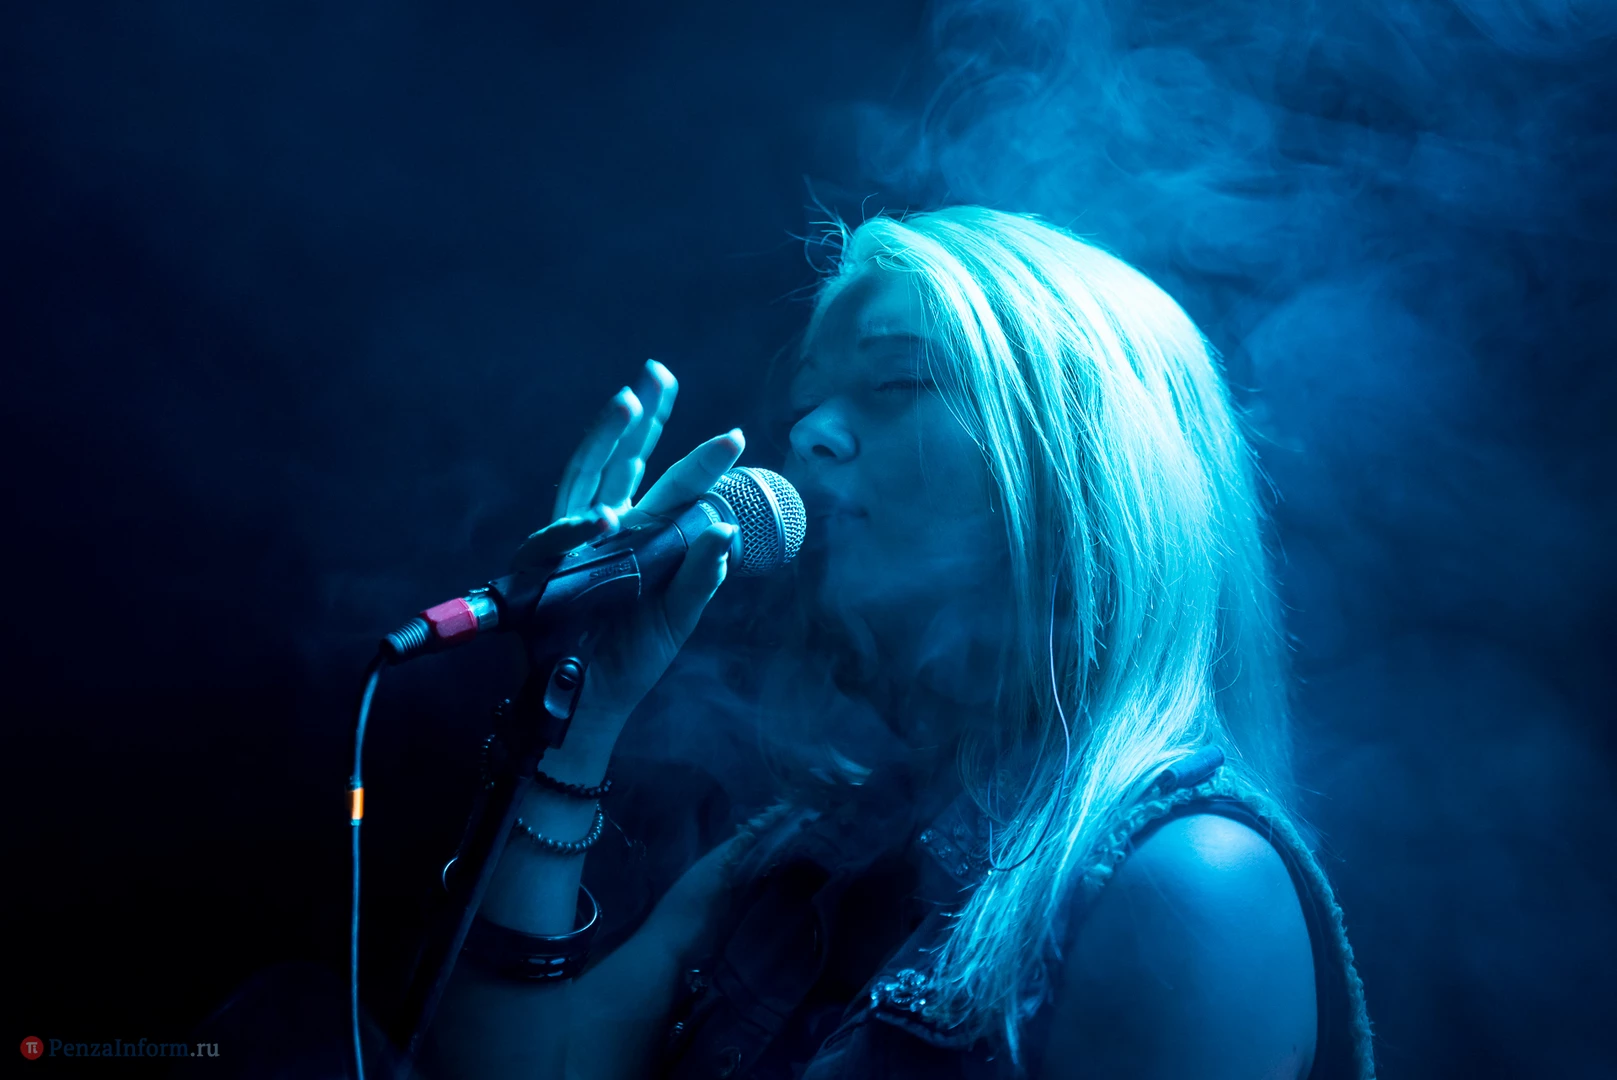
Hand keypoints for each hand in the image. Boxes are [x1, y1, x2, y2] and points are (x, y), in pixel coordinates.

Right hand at [512, 360, 743, 751]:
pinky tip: (607, 516)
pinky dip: (577, 526)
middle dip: (642, 417)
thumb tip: (725, 525)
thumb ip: (702, 576)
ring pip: (584, 477)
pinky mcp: (542, 569)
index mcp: (642, 536)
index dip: (699, 459)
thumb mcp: (679, 617)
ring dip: (605, 439)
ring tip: (628, 401)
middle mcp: (607, 529)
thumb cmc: (631, 654)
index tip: (734, 435)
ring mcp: (571, 543)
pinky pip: (554, 540)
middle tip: (659, 371)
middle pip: (622, 460)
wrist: (592, 701)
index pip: (671, 485)